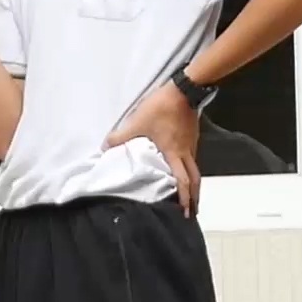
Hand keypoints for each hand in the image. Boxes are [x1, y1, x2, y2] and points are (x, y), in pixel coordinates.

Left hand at [105, 79, 204, 218]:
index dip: (184, 198)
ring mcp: (191, 143)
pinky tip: (182, 166)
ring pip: (195, 167)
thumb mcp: (138, 122)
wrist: (183, 89)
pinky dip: (189, 167)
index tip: (185, 212)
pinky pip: (192, 156)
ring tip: (189, 192)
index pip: (182, 181)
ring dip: (193, 182)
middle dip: (195, 196)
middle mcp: (186, 152)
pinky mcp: (192, 134)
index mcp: (174, 153)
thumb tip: (106, 146)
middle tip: (193, 210)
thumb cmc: (162, 108)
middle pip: (195, 179)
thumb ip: (121, 137)